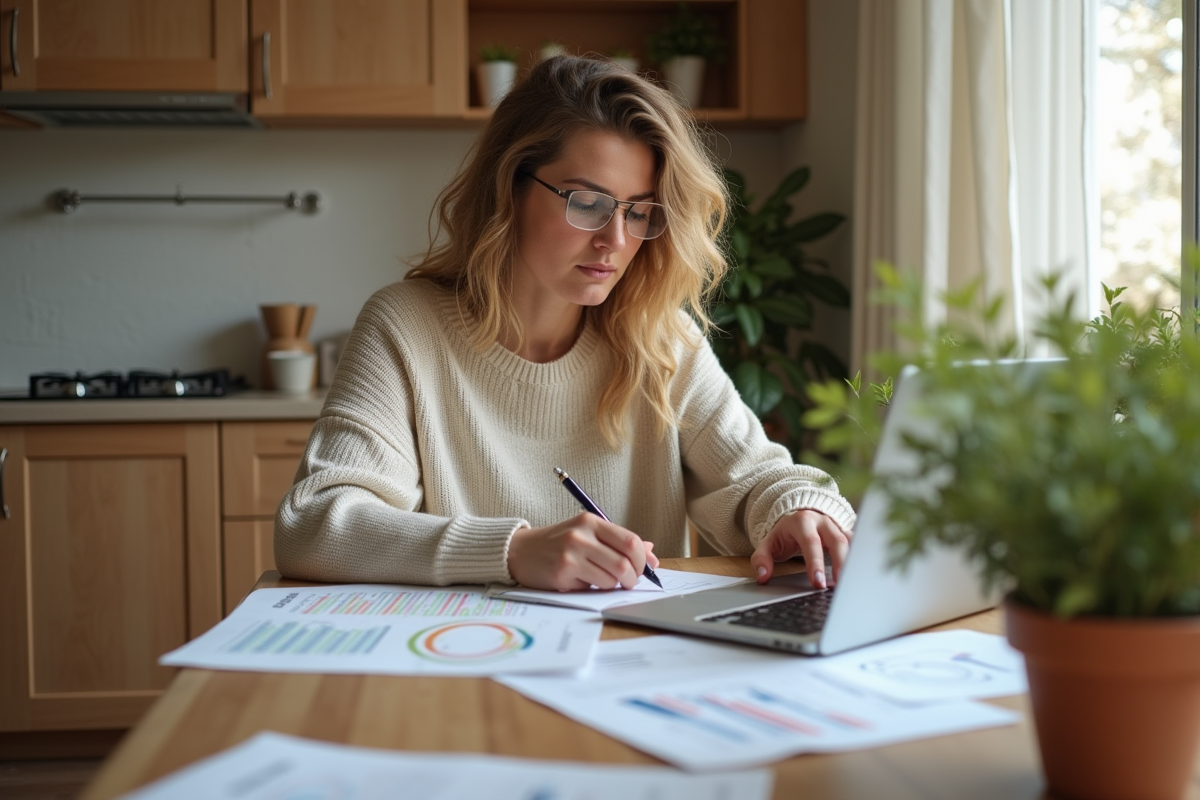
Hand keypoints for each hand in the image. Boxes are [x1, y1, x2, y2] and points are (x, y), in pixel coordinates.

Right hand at [507, 512, 658, 590]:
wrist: (520, 552)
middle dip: (633, 577)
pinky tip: (582, 581)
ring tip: (601, 580)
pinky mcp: (562, 572)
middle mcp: (582, 534)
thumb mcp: (587, 535)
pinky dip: (595, 589)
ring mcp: (571, 552)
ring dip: (613, 585)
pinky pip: (593, 586)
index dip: (643, 560)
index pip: (631, 541)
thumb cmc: (558, 544)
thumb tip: (651, 553)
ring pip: (612, 577)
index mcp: (592, 521)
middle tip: (628, 582)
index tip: (642, 569)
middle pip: (625, 562)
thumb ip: (618, 542)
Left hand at [750, 510, 851, 588]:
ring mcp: (837, 525)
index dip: (815, 563)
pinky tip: (858, 575)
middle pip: (836, 541)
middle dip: (840, 564)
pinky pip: (857, 544)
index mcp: (802, 521)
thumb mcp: (769, 542)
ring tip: (850, 585)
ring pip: (850, 542)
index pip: (810, 543)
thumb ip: (761, 559)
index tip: (818, 583)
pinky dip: (858, 559)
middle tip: (838, 587)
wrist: (799, 514)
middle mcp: (822, 521)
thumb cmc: (786, 532)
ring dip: (852, 563)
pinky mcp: (846, 532)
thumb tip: (763, 577)